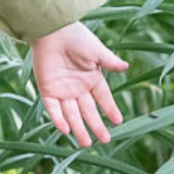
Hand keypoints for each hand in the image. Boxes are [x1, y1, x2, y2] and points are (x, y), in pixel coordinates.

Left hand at [30, 21, 127, 147]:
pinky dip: (58, 119)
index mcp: (91, 77)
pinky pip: (53, 108)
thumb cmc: (76, 37)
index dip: (110, 109)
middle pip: (88, 111)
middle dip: (97, 125)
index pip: (103, 98)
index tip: (118, 121)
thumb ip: (110, 62)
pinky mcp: (47, 89)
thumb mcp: (96, 51)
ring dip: (78, 128)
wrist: (52, 30)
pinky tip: (66, 130)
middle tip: (105, 140)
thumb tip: (126, 67)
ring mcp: (62, 90)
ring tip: (86, 143)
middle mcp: (78, 86)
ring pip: (72, 114)